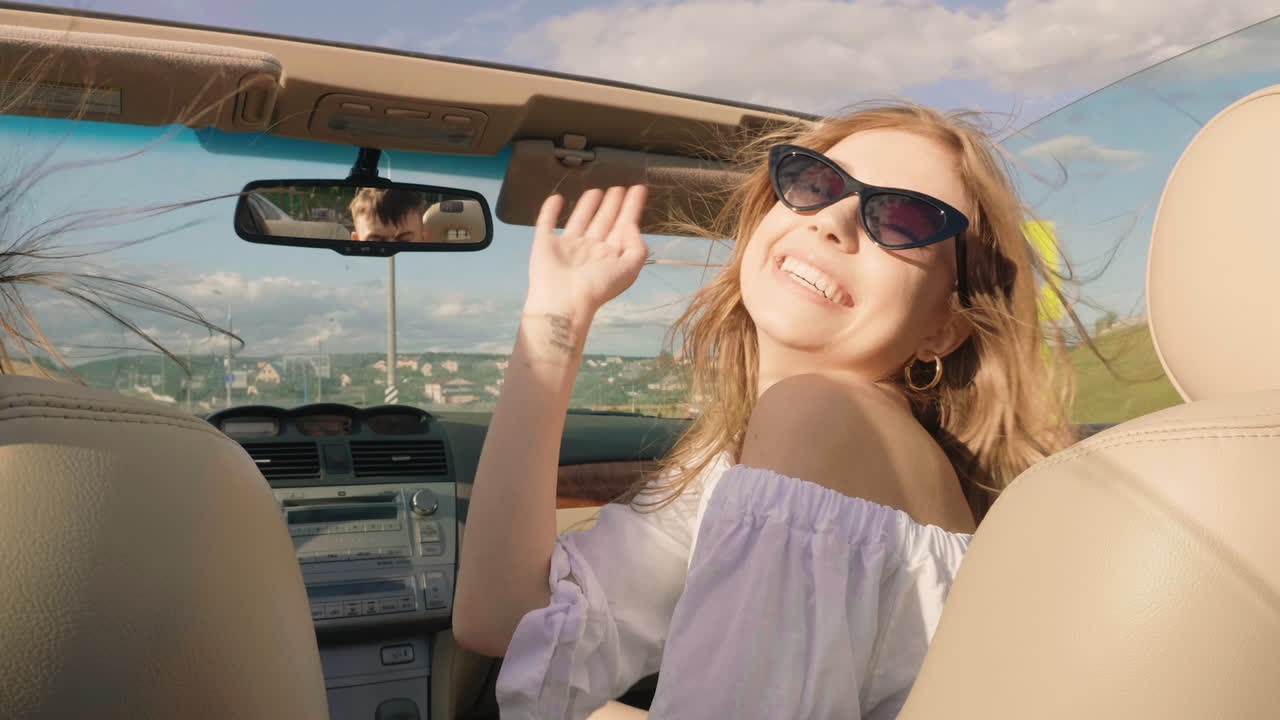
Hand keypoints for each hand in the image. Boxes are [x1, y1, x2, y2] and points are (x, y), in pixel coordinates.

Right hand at [525, 185, 648, 314]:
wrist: (563, 303)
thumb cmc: (597, 289)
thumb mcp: (629, 270)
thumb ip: (637, 247)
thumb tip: (632, 225)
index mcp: (610, 256)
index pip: (624, 225)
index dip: (632, 207)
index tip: (640, 189)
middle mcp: (590, 250)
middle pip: (604, 220)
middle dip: (613, 204)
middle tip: (619, 186)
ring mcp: (567, 247)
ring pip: (580, 219)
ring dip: (588, 205)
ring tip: (597, 189)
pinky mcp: (545, 244)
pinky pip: (547, 222)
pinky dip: (550, 210)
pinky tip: (557, 198)